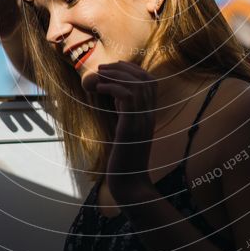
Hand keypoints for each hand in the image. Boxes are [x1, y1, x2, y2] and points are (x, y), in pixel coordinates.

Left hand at [85, 60, 157, 204]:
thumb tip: (116, 98)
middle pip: (145, 78)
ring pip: (136, 84)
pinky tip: (100, 89)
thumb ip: (126, 114)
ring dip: (115, 74)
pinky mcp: (131, 127)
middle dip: (123, 68)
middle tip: (103, 68)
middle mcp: (149, 114)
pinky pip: (127, 96)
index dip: (133, 69)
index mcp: (149, 114)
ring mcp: (142, 120)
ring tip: (99, 75)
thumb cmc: (124, 160)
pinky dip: (112, 87)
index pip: (150, 81)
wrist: (129, 184)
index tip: (115, 67)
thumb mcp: (126, 131)